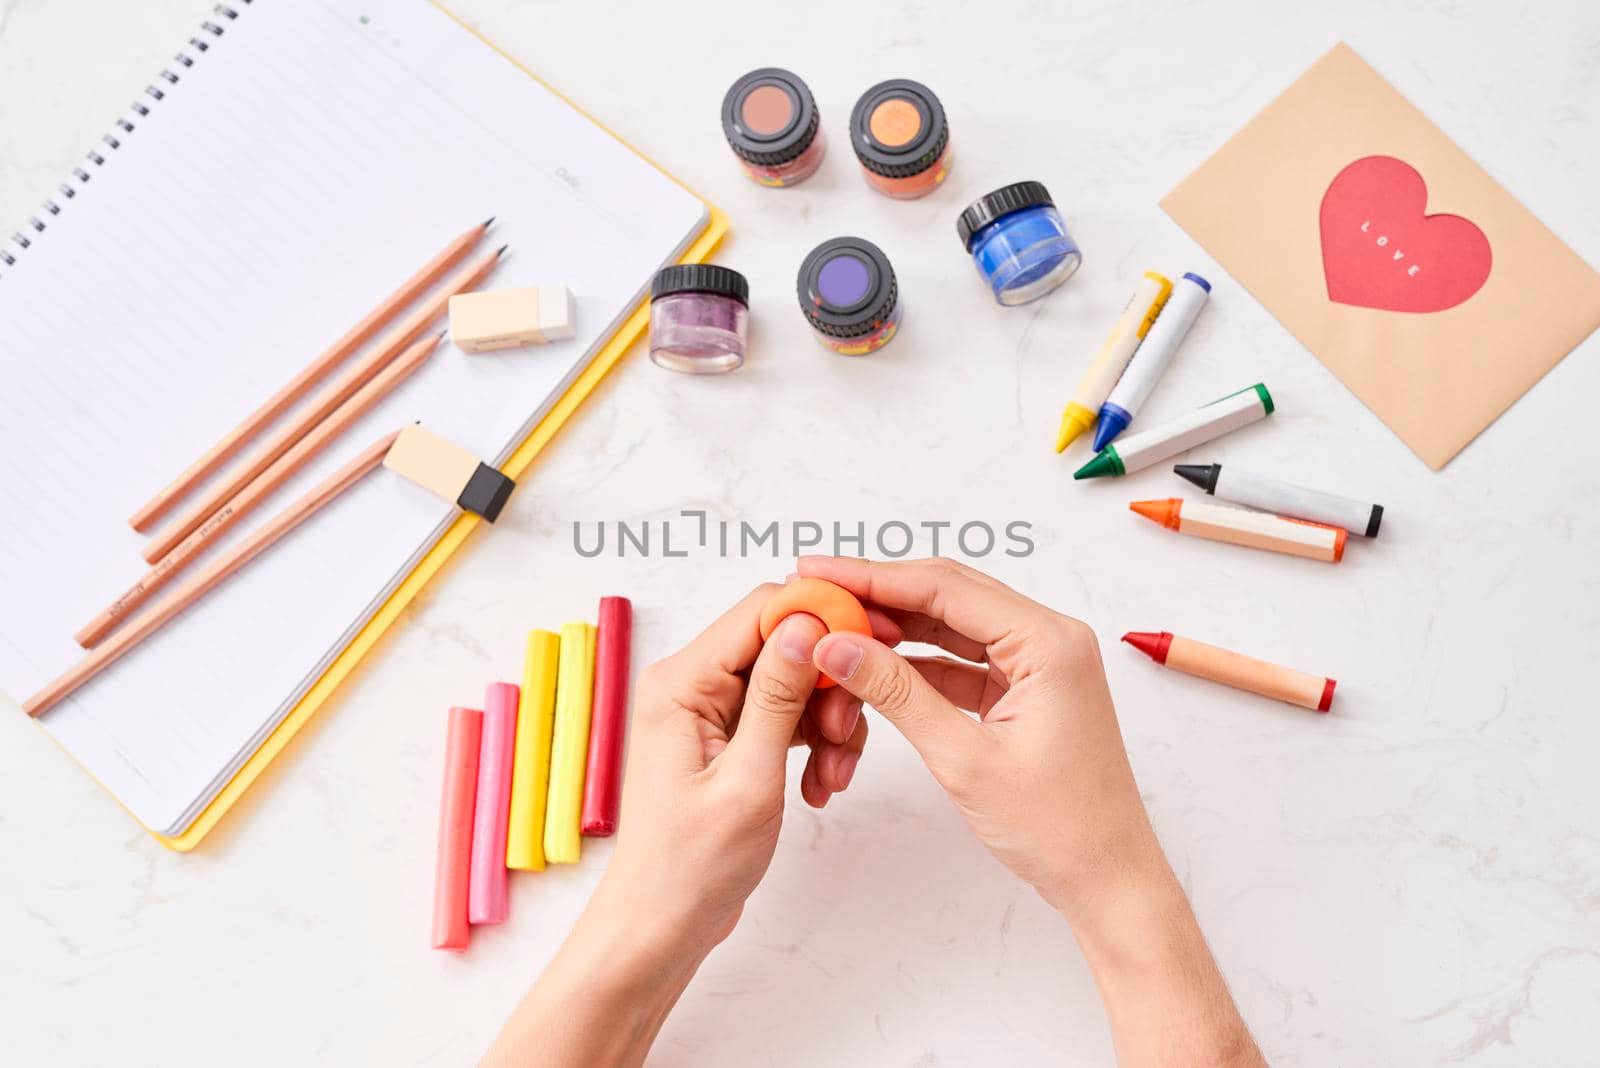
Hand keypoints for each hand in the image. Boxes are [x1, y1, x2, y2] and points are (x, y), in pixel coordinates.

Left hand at [487, 584, 889, 1067]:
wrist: (662, 924)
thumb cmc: (690, 867)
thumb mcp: (749, 779)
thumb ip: (778, 697)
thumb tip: (805, 625)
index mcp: (681, 683)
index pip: (762, 610)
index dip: (823, 620)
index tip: (870, 648)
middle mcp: (691, 684)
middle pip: (783, 643)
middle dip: (828, 685)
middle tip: (842, 739)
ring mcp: (709, 711)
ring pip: (794, 681)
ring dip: (827, 722)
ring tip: (832, 777)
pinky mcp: (728, 736)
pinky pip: (786, 714)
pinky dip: (813, 743)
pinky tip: (819, 786)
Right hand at [799, 556, 1262, 1066]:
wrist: (1108, 881)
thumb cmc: (1059, 828)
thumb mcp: (964, 759)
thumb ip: (897, 693)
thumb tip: (838, 645)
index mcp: (1049, 642)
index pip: (945, 586)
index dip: (872, 576)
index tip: (818, 570)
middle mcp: (1050, 639)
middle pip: (948, 593)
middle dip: (879, 593)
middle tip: (817, 592)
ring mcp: (1040, 663)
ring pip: (953, 624)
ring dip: (896, 627)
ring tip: (836, 628)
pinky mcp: (1027, 690)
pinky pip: (963, 658)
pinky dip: (918, 661)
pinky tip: (874, 664)